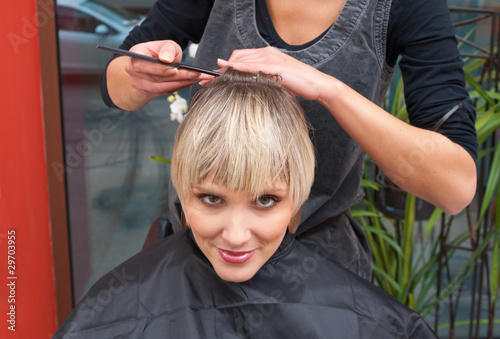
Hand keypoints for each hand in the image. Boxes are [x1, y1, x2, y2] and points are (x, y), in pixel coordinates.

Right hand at [124, 40, 200, 99]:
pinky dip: (177, 88)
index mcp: (135, 55)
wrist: (153, 63)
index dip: (160, 69)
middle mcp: (132, 70)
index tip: (177, 69)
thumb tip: (166, 59)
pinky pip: (163, 92)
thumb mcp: (166, 45)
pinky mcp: (147, 92)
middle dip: (176, 77)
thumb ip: (168, 49)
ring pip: (159, 88)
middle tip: (194, 74)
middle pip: (154, 78)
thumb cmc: (160, 52)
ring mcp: (138, 83)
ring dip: (179, 84)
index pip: (143, 65)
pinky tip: (188, 82)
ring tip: (194, 78)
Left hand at [213, 47, 331, 100]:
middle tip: (205, 81)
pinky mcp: (276, 66)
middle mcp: (266, 53)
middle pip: (236, 58)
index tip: (211, 77)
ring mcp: (271, 58)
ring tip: (210, 81)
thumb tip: (248, 86)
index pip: (240, 58)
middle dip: (219, 69)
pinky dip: (238, 68)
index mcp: (266, 55)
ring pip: (241, 61)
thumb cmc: (298, 85)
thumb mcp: (276, 80)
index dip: (224, 67)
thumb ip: (262, 79)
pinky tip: (228, 72)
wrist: (317, 85)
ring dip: (224, 71)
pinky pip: (253, 66)